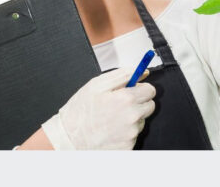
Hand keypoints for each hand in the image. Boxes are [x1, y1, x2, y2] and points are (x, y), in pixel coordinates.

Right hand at [41, 68, 155, 149]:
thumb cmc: (81, 111)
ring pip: (141, 120)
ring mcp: (131, 134)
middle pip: (150, 105)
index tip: (134, 90)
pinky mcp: (128, 147)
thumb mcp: (97, 84)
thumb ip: (123, 75)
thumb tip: (142, 73)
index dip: (141, 89)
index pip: (150, 90)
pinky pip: (134, 135)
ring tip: (113, 118)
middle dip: (138, 102)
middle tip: (121, 104)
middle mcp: (132, 117)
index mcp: (126, 99)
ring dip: (132, 118)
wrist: (69, 138)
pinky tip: (112, 129)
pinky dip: (126, 132)